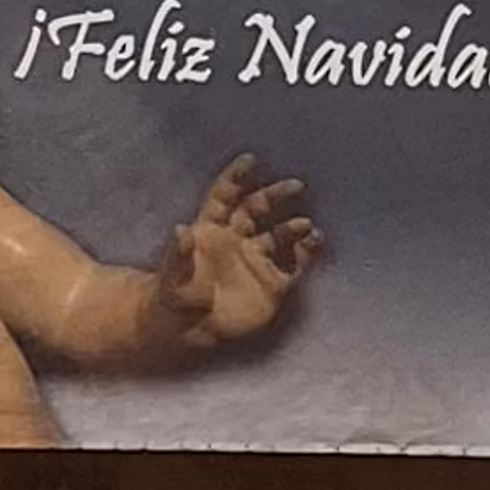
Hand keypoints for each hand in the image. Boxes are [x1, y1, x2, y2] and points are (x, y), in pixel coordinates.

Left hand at [147, 155, 318, 352]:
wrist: (191, 330)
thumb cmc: (177, 298)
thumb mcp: (174, 277)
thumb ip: (179, 254)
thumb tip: (179, 230)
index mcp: (211, 230)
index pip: (225, 196)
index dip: (236, 177)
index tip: (251, 159)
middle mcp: (237, 239)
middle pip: (257, 208)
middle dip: (275, 195)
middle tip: (295, 185)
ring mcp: (257, 260)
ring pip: (280, 235)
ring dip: (294, 227)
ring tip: (305, 225)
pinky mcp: (272, 284)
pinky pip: (295, 265)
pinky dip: (307, 252)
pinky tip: (315, 242)